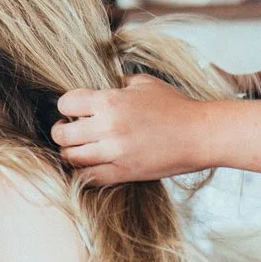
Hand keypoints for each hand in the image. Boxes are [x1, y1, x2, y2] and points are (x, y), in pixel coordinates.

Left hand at [52, 74, 212, 184]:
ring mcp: (114, 152)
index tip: (71, 110)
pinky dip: (82, 172)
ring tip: (77, 148)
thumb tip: (99, 89)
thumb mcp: (143, 84)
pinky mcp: (124, 173)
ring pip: (71, 157)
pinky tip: (87, 165)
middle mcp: (108, 127)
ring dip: (69, 152)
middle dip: (60, 131)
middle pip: (62, 133)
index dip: (65, 106)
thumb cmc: (175, 106)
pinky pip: (89, 177)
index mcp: (110, 101)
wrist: (200, 134)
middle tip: (66, 130)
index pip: (67, 103)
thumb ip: (117, 85)